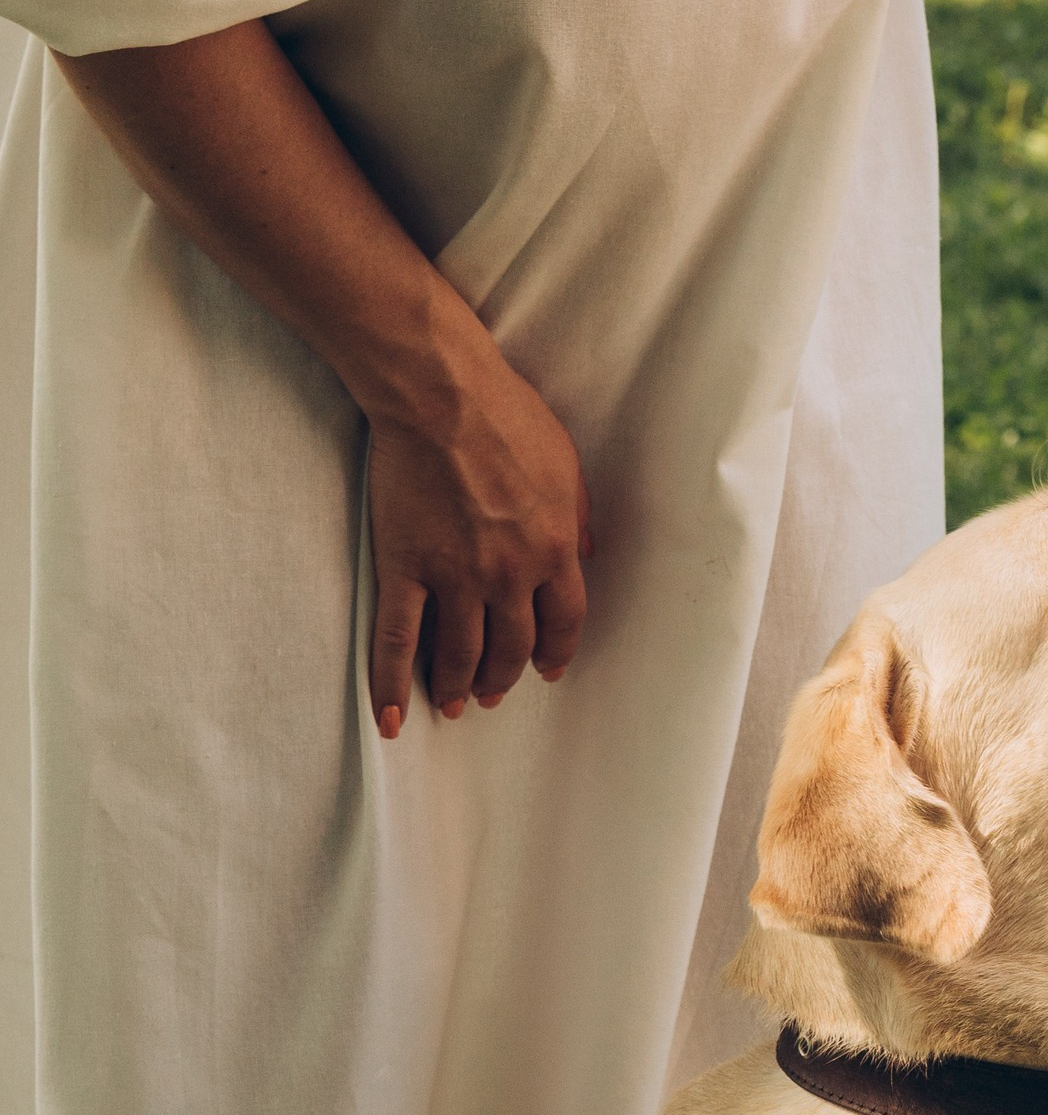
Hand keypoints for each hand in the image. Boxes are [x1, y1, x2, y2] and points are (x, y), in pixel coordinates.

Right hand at [365, 339, 593, 734]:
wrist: (442, 396)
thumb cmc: (507, 417)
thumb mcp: (566, 466)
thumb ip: (577, 517)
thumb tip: (587, 554)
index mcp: (554, 549)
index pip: (563, 623)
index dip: (554, 652)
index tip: (545, 670)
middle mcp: (509, 575)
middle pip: (511, 647)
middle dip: (503, 677)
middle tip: (493, 694)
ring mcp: (455, 576)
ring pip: (459, 653)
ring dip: (457, 686)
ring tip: (452, 704)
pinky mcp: (405, 568)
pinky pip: (398, 640)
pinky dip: (392, 684)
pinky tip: (392, 717)